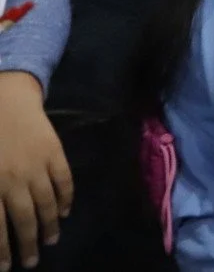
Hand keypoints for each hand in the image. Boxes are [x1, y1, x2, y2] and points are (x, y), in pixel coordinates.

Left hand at [0, 71, 71, 271]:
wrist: (5, 99)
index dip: (2, 249)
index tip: (5, 266)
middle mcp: (14, 180)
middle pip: (24, 219)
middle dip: (28, 244)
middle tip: (31, 262)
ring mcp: (37, 167)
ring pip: (46, 203)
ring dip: (50, 225)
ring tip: (51, 240)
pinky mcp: (55, 153)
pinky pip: (64, 181)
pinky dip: (66, 198)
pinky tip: (65, 211)